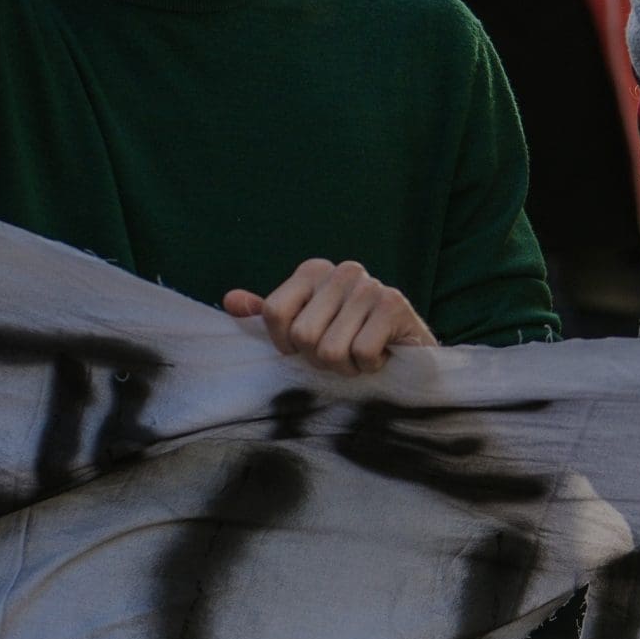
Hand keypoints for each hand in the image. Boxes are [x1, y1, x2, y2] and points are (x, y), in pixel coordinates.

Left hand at [224, 260, 438, 374]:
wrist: (409, 354)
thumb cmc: (349, 341)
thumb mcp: (304, 327)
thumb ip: (269, 315)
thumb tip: (230, 300)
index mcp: (313, 271)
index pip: (273, 312)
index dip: (284, 344)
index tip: (304, 349)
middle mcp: (342, 271)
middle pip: (302, 335)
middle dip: (319, 360)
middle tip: (341, 356)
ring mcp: (369, 286)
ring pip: (331, 349)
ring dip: (345, 368)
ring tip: (360, 356)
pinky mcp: (394, 306)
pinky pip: (360, 353)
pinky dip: (368, 366)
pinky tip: (380, 356)